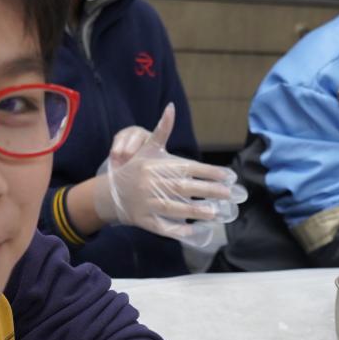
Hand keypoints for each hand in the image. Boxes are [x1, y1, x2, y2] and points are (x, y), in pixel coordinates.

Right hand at [93, 104, 246, 246]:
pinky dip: (177, 230)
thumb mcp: (148, 149)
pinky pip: (162, 226)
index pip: (186, 168)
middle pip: (183, 188)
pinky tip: (194, 231)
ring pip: (174, 208)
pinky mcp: (143, 220)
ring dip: (195, 211)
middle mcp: (150, 184)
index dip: (208, 172)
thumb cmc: (136, 169)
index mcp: (155, 166)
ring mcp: (146, 203)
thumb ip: (162, 130)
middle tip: (229, 194)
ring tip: (216, 213)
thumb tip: (171, 107)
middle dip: (207, 191)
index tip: (227, 175)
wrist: (109, 193)